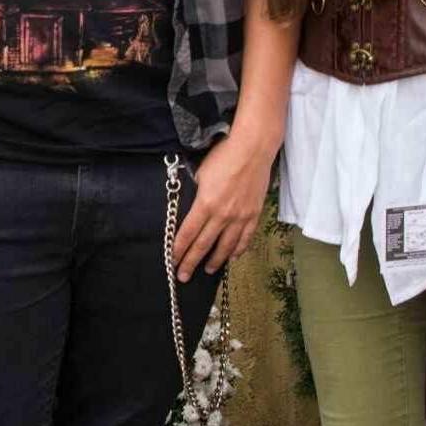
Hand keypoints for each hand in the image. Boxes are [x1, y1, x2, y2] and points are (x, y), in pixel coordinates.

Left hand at [172, 134, 272, 282]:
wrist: (254, 148)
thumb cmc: (224, 156)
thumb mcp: (200, 173)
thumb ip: (194, 193)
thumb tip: (188, 207)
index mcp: (205, 204)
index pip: (188, 233)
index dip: (178, 250)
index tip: (172, 261)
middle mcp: (223, 214)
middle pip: (204, 245)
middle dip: (191, 262)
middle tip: (183, 276)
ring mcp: (240, 216)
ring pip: (225, 246)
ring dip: (215, 260)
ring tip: (206, 270)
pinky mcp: (254, 214)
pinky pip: (245, 238)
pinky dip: (237, 250)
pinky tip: (231, 257)